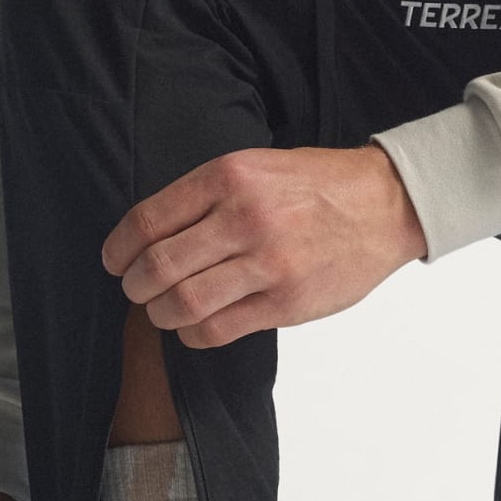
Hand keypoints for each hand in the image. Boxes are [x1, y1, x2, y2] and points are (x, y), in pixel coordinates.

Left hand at [102, 142, 426, 348]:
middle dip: (134, 286)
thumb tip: (151, 235)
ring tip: (165, 310)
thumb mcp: (257, 166)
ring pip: (182, 304)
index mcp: (229, 177)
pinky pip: (217, 330)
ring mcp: (267, 263)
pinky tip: (197, 325)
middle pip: (157, 267)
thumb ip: (207, 195)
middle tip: (136, 290)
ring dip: (160, 313)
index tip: (115, 260)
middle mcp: (245, 217)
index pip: (147, 221)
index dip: (119, 249)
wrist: (386, 204)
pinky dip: (193, 334)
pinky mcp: (286, 301)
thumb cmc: (319, 185)